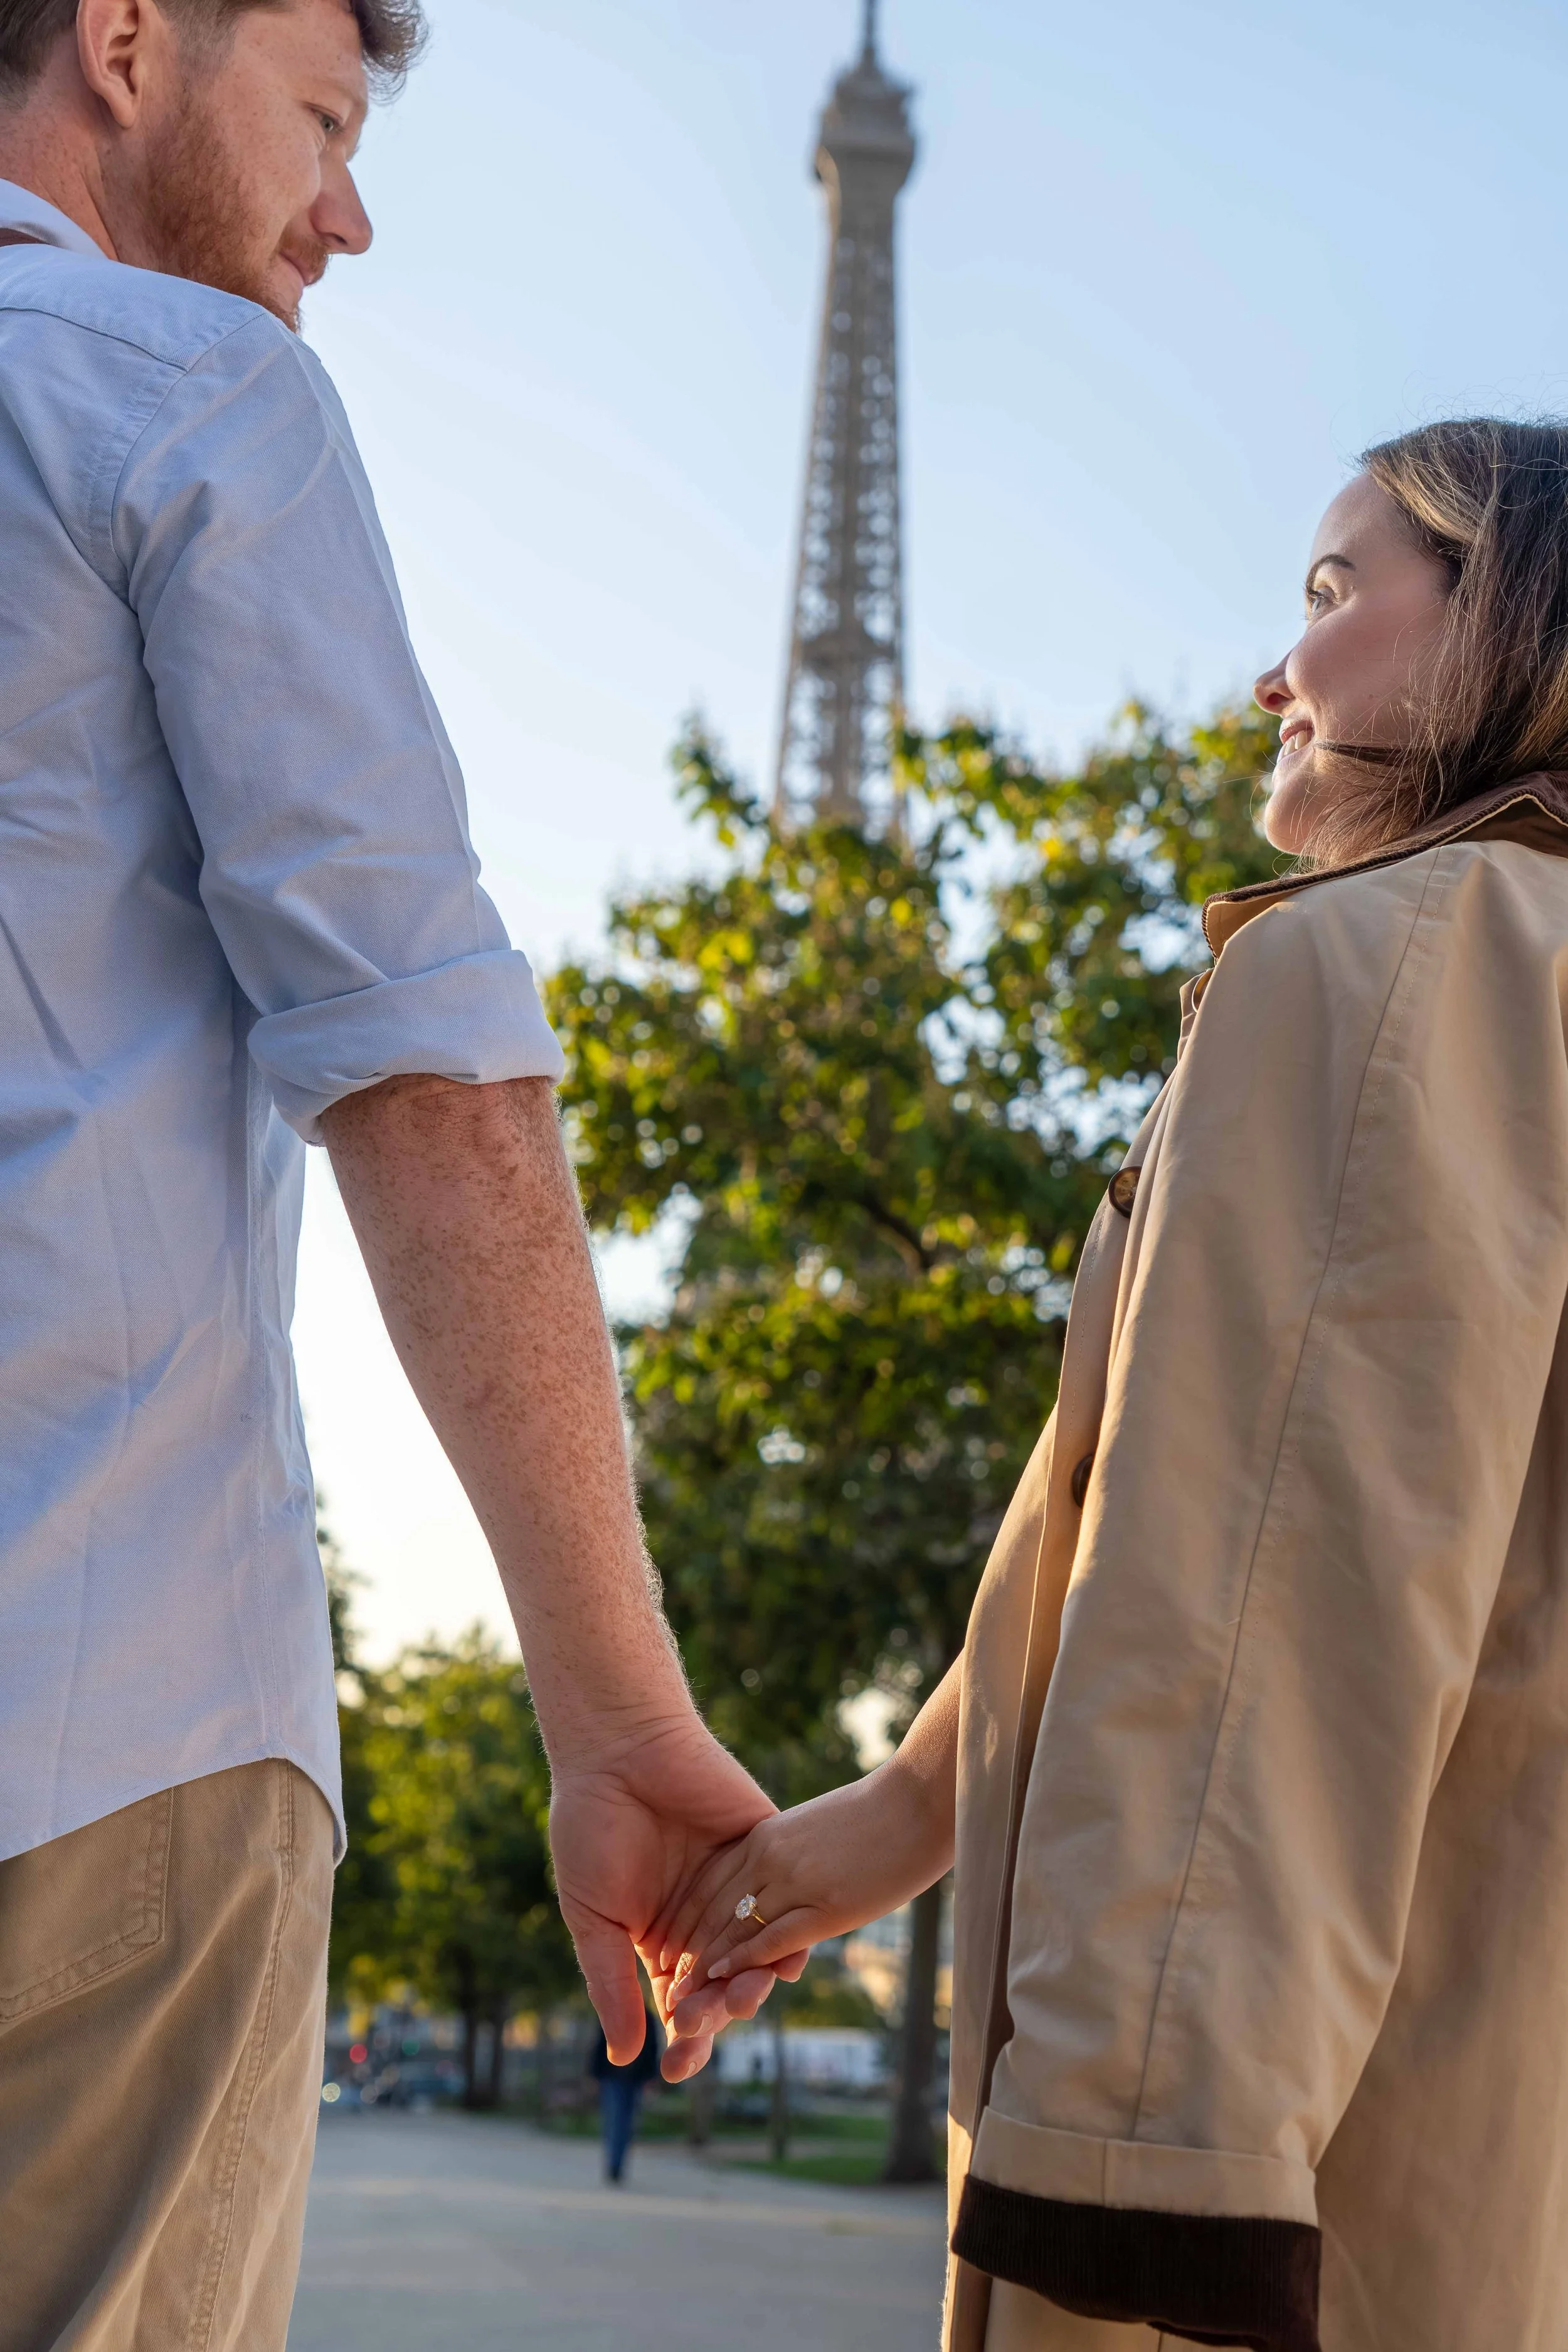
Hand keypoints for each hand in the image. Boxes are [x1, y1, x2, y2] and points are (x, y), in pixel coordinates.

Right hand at [547, 1706, 806, 2077]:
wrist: (620, 1751)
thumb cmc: (592, 1829)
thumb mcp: (593, 1917)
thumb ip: (611, 1983)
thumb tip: (625, 2059)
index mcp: (659, 1941)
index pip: (680, 2004)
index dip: (682, 2039)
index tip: (677, 2069)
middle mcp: (703, 1922)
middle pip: (723, 1986)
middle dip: (719, 2015)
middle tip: (709, 2028)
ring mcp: (736, 1888)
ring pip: (756, 1951)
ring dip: (753, 1982)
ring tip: (744, 1998)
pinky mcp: (765, 1851)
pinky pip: (785, 1901)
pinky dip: (787, 1933)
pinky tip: (783, 1958)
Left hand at [656, 1758, 953, 2036]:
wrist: (921, 1797)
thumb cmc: (881, 1814)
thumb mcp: (818, 1831)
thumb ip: (791, 1856)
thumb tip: (780, 1884)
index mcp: (767, 1835)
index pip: (710, 1885)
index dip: (686, 1923)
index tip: (666, 1953)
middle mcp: (770, 1856)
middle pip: (711, 1911)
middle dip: (686, 1954)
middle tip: (667, 1989)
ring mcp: (794, 1879)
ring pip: (732, 1930)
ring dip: (705, 1969)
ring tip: (683, 2000)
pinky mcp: (823, 1904)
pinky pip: (768, 1936)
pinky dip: (739, 1960)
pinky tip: (720, 1977)